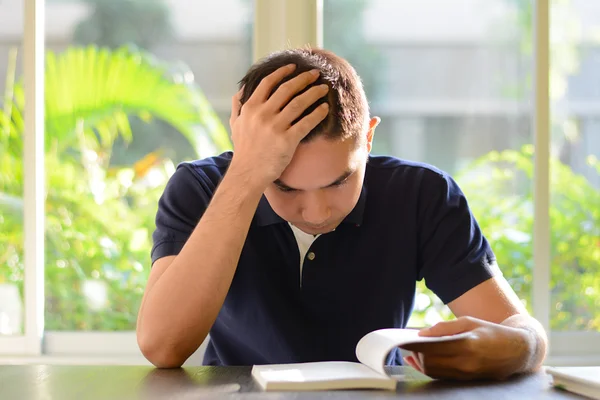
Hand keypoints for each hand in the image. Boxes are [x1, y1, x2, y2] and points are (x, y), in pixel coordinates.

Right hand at [228, 64, 329, 187]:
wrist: (248, 173)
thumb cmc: (244, 150)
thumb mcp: (235, 125)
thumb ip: (238, 106)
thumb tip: (241, 89)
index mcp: (250, 108)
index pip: (268, 82)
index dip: (282, 72)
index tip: (294, 67)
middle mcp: (262, 114)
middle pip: (287, 89)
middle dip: (304, 78)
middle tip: (316, 73)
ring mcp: (275, 127)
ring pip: (299, 103)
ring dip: (314, 93)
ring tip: (324, 88)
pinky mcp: (287, 140)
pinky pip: (306, 122)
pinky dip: (317, 113)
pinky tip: (325, 108)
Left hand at [401, 316, 531, 380]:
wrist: (517, 351)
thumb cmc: (492, 332)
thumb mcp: (469, 322)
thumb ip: (444, 327)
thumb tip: (422, 333)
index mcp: (467, 346)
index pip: (433, 349)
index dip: (416, 346)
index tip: (404, 340)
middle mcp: (466, 363)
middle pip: (430, 363)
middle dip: (416, 355)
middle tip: (409, 345)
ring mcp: (466, 374)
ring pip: (434, 372)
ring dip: (420, 363)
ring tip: (412, 353)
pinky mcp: (466, 380)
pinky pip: (442, 376)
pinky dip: (429, 369)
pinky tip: (421, 361)